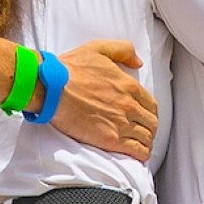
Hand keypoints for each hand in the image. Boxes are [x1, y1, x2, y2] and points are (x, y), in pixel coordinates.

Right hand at [50, 40, 156, 160]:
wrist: (51, 87)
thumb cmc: (69, 69)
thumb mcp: (98, 48)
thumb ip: (123, 50)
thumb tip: (137, 63)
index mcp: (129, 85)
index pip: (151, 104)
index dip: (150, 112)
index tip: (145, 116)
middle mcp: (129, 105)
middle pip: (151, 122)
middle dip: (149, 128)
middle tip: (143, 131)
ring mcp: (121, 123)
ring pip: (146, 138)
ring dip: (146, 142)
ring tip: (141, 145)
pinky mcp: (110, 139)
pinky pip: (136, 151)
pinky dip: (141, 154)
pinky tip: (138, 155)